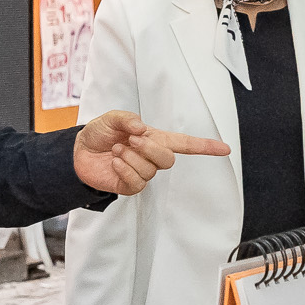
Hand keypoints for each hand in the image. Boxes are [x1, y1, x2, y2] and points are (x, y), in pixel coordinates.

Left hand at [74, 110, 230, 196]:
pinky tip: (114, 162)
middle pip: (169, 160)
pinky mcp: (130, 186)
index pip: (186, 144)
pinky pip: (137, 182)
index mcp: (155, 139)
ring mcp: (142, 173)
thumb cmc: (100, 134)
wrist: (79, 152)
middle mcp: (152, 157)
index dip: (205, 146)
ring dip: (131, 157)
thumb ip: (127, 119)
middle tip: (131, 140)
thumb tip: (141, 128)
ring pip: (150, 170)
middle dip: (151, 149)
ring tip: (116, 149)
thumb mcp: (111, 118)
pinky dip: (124, 169)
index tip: (225, 149)